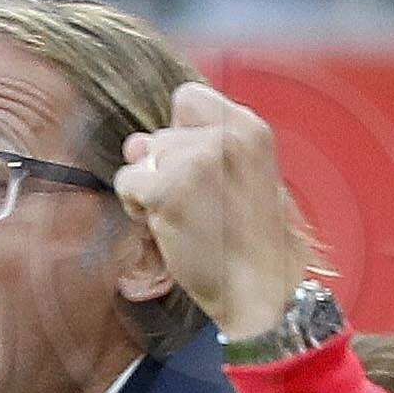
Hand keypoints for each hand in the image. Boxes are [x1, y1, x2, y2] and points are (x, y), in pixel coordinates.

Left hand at [114, 82, 315, 347]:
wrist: (265, 293)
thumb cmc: (252, 244)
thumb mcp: (240, 181)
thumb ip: (194, 151)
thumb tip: (134, 142)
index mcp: (249, 128)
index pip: (187, 99)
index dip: (181, 134)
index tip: (201, 171)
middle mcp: (224, 136)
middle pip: (159, 135)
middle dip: (165, 169)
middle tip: (200, 208)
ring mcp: (195, 161)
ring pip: (140, 160)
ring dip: (150, 192)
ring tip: (187, 220)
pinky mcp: (168, 191)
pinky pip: (128, 185)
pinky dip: (139, 210)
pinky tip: (171, 230)